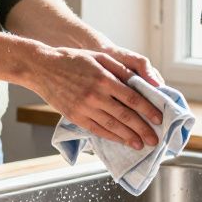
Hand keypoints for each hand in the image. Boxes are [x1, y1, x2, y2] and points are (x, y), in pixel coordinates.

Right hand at [26, 47, 163, 148]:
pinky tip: (121, 140)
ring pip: (112, 126)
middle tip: (154, 139)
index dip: (147, 110)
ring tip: (140, 144)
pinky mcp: (75, 116)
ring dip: (128, 137)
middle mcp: (96, 95)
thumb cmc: (73, 60)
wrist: (42, 68)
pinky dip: (111, 137)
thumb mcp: (99, 57)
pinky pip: (96, 129)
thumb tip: (142, 83)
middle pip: (125, 116)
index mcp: (104, 79)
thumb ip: (121, 70)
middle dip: (142, 129)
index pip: (132, 98)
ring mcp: (84, 107)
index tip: (158, 119)